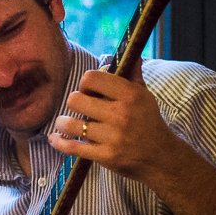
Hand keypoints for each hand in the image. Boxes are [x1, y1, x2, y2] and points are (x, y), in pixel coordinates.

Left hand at [48, 59, 183, 181]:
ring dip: (63, 123)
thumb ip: (133, 76)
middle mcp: (120, 114)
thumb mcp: (145, 97)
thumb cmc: (148, 122)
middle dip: (74, 102)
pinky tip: (54, 138)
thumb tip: (132, 57)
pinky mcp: (105, 155)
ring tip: (65, 124)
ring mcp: (112, 136)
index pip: (91, 78)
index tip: (88, 91)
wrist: (161, 157)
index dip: (85, 83)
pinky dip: (58, 142)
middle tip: (80, 108)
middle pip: (75, 99)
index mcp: (130, 95)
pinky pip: (72, 147)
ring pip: (70, 124)